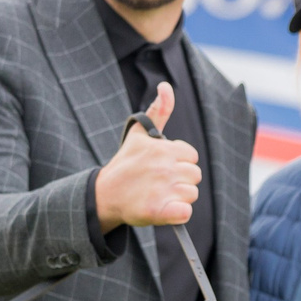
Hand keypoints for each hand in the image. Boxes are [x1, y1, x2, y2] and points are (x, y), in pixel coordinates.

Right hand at [94, 82, 199, 230]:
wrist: (104, 194)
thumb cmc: (126, 164)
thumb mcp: (139, 134)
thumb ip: (159, 110)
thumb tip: (167, 86)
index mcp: (163, 149)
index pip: (191, 156)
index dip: (179, 163)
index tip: (162, 167)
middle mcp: (164, 168)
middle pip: (195, 176)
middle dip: (181, 180)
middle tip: (160, 183)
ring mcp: (162, 190)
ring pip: (192, 194)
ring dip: (178, 197)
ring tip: (159, 195)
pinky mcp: (160, 212)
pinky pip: (185, 213)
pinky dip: (178, 214)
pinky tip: (164, 210)